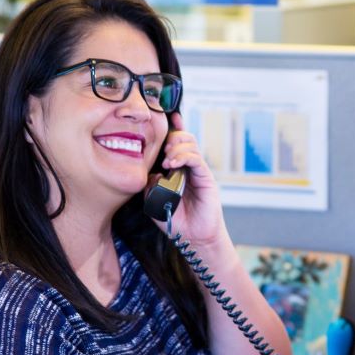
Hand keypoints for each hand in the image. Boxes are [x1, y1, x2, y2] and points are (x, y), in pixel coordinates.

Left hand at [150, 112, 227, 246]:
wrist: (195, 237)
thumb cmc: (177, 221)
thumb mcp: (155, 201)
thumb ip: (150, 185)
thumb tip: (149, 172)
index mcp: (178, 169)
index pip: (176, 143)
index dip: (173, 129)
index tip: (166, 116)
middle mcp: (189, 167)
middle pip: (184, 138)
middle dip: (172, 137)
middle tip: (162, 149)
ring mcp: (198, 171)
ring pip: (191, 145)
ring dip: (177, 146)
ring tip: (167, 159)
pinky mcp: (206, 178)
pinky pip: (197, 159)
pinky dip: (184, 157)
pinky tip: (173, 164)